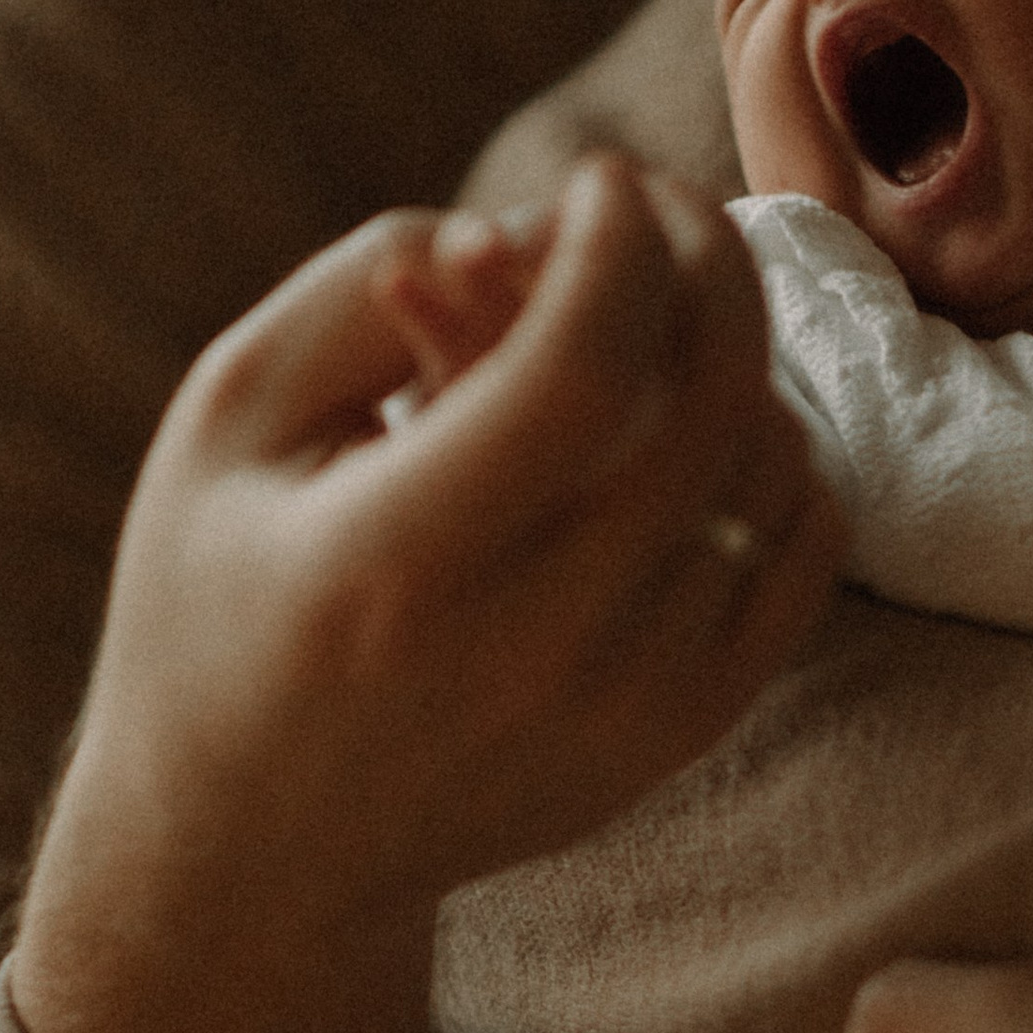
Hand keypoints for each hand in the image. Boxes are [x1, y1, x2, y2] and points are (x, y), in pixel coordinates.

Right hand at [15, 157, 843, 1032]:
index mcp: (396, 564)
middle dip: (705, 259)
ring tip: (647, 328)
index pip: (578, 369)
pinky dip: (779, 455)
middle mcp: (531, 646)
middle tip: (657, 210)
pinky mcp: (686, 729)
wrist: (267, 851)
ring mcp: (629, 701)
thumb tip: (517, 230)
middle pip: (707, 405)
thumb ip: (363, 294)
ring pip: (767, 467)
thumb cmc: (228, 599)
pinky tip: (701, 423)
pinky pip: (805, 551)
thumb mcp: (231, 426)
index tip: (597, 181)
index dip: (616, 242)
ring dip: (732, 354)